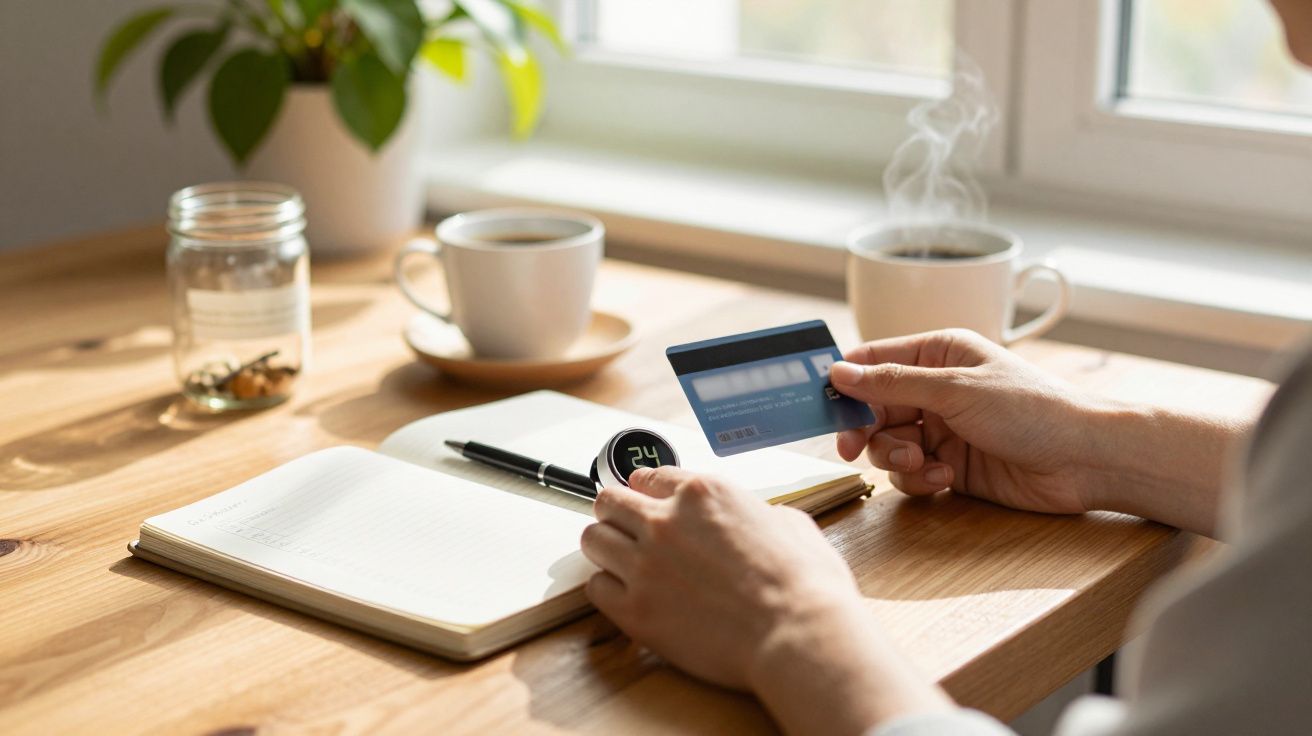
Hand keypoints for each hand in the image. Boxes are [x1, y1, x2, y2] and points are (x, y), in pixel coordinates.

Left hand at [580, 466, 950, 734]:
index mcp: (703, 493)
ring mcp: (646, 565)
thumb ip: (757, 513)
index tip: (645, 500)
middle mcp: (666, 521)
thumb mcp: (789, 523)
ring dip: (606, 547)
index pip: (650, 477)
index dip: (647, 490)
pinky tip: (625, 595)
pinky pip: (596, 588)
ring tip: (619, 560)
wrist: (797, 634)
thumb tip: (759, 519)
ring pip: (593, 539)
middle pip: (610, 501)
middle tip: (624, 527)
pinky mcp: (636, 610)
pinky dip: (607, 589)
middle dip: (616, 512)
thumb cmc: (803, 585)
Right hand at [831, 329, 1103, 514]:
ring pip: (887, 444)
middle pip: (873, 408)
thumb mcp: (955, 389)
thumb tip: (840, 372)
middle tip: (857, 447)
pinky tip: (946, 478)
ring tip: (923, 463)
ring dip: (896, 457)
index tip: (824, 406)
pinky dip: (919, 478)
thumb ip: (893, 382)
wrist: (1085, 460)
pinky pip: (911, 473)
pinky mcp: (951, 465)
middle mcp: (936, 389)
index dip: (845, 382)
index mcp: (938, 354)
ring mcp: (943, 429)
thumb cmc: (1034, 410)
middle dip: (867, 430)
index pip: (873, 360)